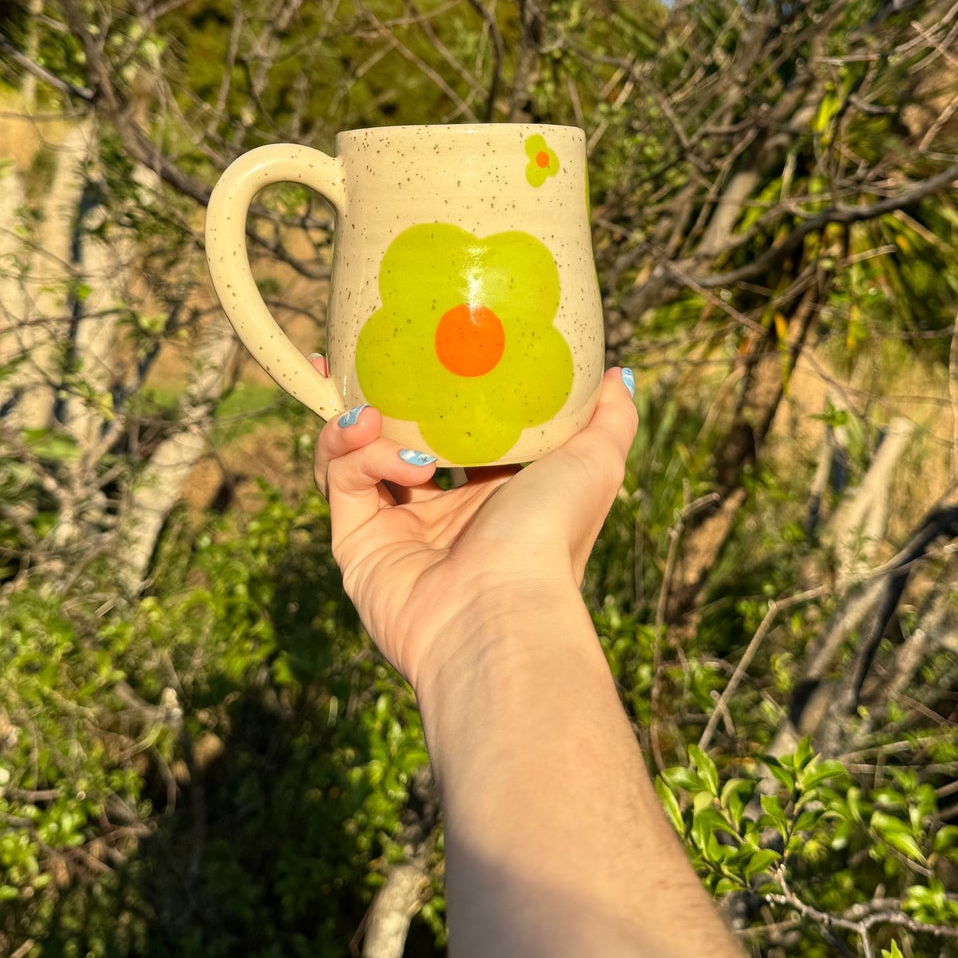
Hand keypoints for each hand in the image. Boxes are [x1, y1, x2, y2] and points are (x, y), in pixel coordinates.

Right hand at [311, 365, 637, 698]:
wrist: (500, 612)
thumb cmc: (551, 537)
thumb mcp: (594, 463)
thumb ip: (609, 417)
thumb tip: (615, 373)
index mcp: (495, 494)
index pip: (456, 431)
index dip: (434, 390)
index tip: (417, 345)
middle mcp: (443, 514)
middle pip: (396, 441)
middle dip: (371, 399)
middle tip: (348, 357)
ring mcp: (397, 531)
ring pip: (359, 459)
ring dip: (359, 425)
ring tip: (369, 411)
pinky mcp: (358, 548)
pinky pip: (343, 484)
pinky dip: (355, 456)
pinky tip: (380, 445)